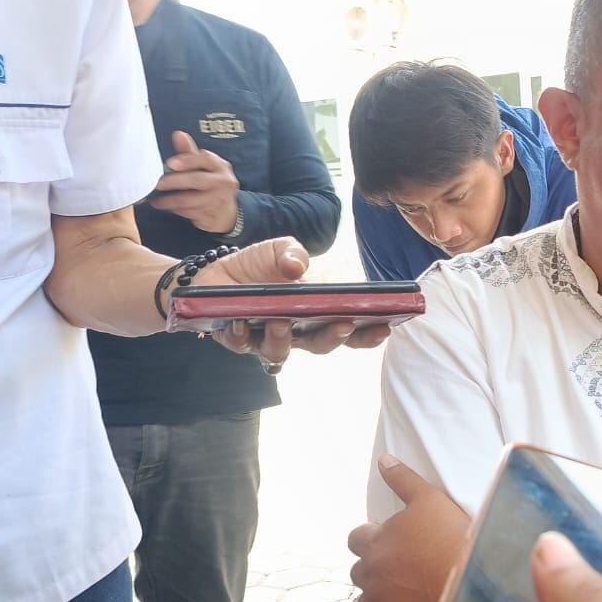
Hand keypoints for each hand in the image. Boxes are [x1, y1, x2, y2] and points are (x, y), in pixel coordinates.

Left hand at [149, 131, 239, 233]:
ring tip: (156, 200)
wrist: (228, 213)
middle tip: (158, 184)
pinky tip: (166, 207)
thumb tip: (178, 134)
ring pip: (190, 200)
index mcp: (221, 167)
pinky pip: (189, 213)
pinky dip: (175, 210)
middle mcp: (223, 183)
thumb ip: (190, 153)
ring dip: (170, 200)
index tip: (170, 163)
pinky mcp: (211, 217)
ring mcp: (219, 201)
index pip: (205, 159)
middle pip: (197, 180)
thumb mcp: (205, 168)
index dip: (187, 160)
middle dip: (175, 182)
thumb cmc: (211, 184)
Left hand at [191, 237, 391, 366]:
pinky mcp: (234, 339)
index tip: (385, 328)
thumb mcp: (280, 249)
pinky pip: (239, 344)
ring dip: (282, 339)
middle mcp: (294, 333)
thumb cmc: (258, 265)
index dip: (367, 334)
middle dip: (333, 338)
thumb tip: (299, 267)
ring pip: (278, 352)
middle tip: (343, 325)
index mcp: (314, 315)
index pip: (347, 330)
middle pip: (319, 346)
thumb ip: (292, 252)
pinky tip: (240, 321)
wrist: (216, 271)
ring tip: (281, 322)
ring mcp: (264, 339)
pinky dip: (240, 334)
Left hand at [347, 455, 469, 601]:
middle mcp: (369, 572)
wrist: (468, 581)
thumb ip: (402, 479)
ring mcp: (377, 601)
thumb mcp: (429, 499)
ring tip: (402, 593)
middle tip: (400, 567)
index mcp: (373, 541)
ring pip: (364, 601)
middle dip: (374, 569)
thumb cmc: (450, 535)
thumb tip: (384, 460)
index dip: (370, 539)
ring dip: (377, 597)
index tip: (390, 541)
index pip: (355, 539)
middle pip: (358, 571)